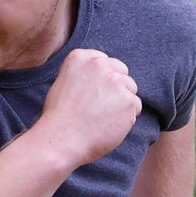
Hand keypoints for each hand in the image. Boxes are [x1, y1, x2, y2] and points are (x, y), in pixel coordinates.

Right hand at [37, 49, 141, 169]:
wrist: (62, 139)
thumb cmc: (59, 118)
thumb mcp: (63, 83)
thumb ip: (83, 74)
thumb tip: (101, 78)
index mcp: (81, 57)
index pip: (105, 62)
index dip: (102, 80)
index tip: (94, 94)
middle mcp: (100, 64)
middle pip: (121, 72)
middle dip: (115, 88)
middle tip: (100, 108)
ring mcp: (116, 81)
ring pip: (130, 89)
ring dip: (122, 103)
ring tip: (103, 119)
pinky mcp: (128, 100)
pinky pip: (136, 107)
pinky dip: (127, 118)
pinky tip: (109, 126)